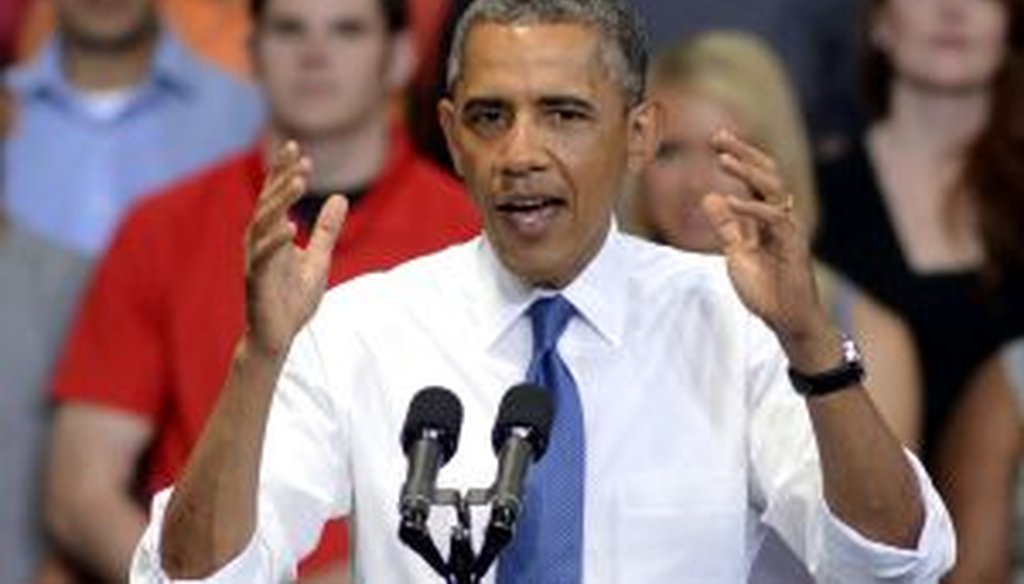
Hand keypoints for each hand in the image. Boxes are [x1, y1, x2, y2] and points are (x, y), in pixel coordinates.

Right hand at [244, 141, 347, 357]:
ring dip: (280, 201)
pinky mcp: (256, 282)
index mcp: (272, 234)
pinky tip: (291, 226)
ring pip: (263, 223)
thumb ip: (327, 229)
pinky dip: (276, 241)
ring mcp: (256, 260)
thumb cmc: (294, 298)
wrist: (279, 336)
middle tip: (300, 158)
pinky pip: (263, 257)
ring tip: (299, 182)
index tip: (297, 148)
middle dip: (282, 178)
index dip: (283, 171)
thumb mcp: (319, 257)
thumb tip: (339, 197)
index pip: (276, 196)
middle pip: (268, 202)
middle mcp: (260, 242)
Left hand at [701, 131, 834, 359]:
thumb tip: (709, 196)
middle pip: (766, 173)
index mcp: (766, 217)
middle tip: (718, 137)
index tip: (716, 141)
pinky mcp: (793, 244)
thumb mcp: (737, 252)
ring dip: (747, 171)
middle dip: (744, 153)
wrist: (787, 319)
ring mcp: (789, 228)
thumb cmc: (766, 289)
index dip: (738, 158)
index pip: (753, 178)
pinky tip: (729, 200)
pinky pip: (774, 218)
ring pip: (773, 188)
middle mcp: (780, 217)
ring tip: (722, 159)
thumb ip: (726, 226)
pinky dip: (751, 207)